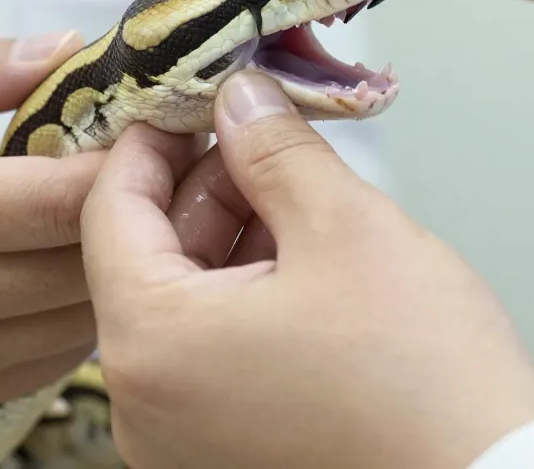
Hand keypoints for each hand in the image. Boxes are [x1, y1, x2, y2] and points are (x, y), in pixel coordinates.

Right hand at [0, 32, 117, 422]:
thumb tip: (64, 50)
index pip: (64, 197)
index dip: (125, 159)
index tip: (146, 128)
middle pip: (90, 259)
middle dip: (136, 206)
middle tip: (150, 164)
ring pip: (87, 312)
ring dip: (119, 260)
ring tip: (118, 209)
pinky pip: (60, 355)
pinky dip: (81, 307)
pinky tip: (67, 262)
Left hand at [81, 70, 533, 468]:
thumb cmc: (424, 382)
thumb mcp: (344, 226)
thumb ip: (274, 148)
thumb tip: (240, 99)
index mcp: (153, 347)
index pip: (108, 211)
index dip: (151, 142)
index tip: (191, 103)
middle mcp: (146, 407)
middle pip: (145, 256)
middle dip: (204, 186)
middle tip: (261, 138)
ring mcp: (182, 440)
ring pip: (183, 300)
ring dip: (231, 236)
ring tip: (298, 197)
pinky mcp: (223, 453)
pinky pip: (208, 350)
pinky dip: (244, 293)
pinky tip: (304, 259)